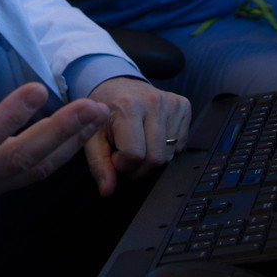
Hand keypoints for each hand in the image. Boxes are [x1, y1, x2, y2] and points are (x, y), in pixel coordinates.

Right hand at [0, 17, 109, 246]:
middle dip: (61, 133)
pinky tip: (81, 134)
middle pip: (22, 159)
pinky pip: (34, 175)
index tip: (37, 89)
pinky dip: (61, 154)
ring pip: (35, 170)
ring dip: (70, 143)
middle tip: (93, 106)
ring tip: (98, 115)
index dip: (10, 116)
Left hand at [84, 78, 190, 196]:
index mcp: (127, 106)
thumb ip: (98, 164)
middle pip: (156, 159)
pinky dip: (167, 148)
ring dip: (152, 158)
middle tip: (126, 154)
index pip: (134, 155)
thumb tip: (107, 190)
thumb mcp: (92, 137)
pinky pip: (181, 144)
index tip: (115, 155)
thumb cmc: (103, 113)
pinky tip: (152, 136)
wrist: (116, 85)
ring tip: (139, 143)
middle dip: (139, 166)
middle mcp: (153, 102)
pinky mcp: (183, 105)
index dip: (123, 164)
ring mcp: (171, 103)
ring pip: (170, 155)